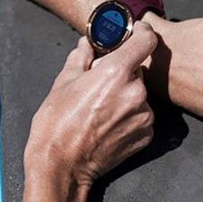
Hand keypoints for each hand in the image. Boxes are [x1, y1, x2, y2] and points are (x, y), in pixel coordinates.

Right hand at [24, 22, 158, 186]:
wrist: (61, 167)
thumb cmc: (56, 125)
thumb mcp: (63, 83)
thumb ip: (82, 57)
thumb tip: (88, 43)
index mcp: (116, 73)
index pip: (145, 40)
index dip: (140, 34)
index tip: (133, 36)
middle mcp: (136, 93)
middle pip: (138, 70)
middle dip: (122, 73)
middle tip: (99, 85)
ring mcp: (144, 116)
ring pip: (139, 95)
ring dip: (126, 96)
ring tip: (100, 109)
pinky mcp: (146, 135)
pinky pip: (141, 116)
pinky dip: (129, 116)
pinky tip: (107, 124)